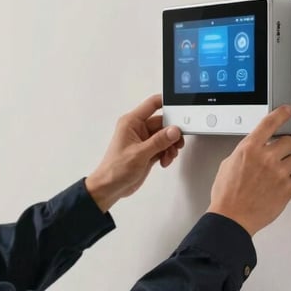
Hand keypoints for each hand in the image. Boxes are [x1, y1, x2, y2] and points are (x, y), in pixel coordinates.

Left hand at [86, 94, 184, 212]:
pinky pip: (163, 147)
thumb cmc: (115, 169)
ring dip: (170, 145)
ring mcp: (143, 140)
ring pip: (165, 136)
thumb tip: (174, 130)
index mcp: (131, 122)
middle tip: (177, 142)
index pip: (152, 104)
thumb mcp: (140, 153)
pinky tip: (165, 161)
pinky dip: (167, 153)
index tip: (180, 109)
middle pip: (163, 122)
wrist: (110, 188)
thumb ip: (159, 141)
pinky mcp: (148, 151)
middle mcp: (137, 129)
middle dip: (172, 133)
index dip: (167, 103)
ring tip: (169, 155)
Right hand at [207, 105, 290, 235]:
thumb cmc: (226, 195)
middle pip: (288, 141)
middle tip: (276, 158)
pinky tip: (275, 189)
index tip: (287, 110)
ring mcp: (278, 173)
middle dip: (283, 148)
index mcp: (249, 149)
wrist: (231, 218)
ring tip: (273, 177)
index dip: (281, 114)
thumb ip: (244, 153)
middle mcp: (265, 158)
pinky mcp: (287, 188)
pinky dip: (288, 184)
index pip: (269, 123)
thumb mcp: (228, 165)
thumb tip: (253, 151)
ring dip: (287, 166)